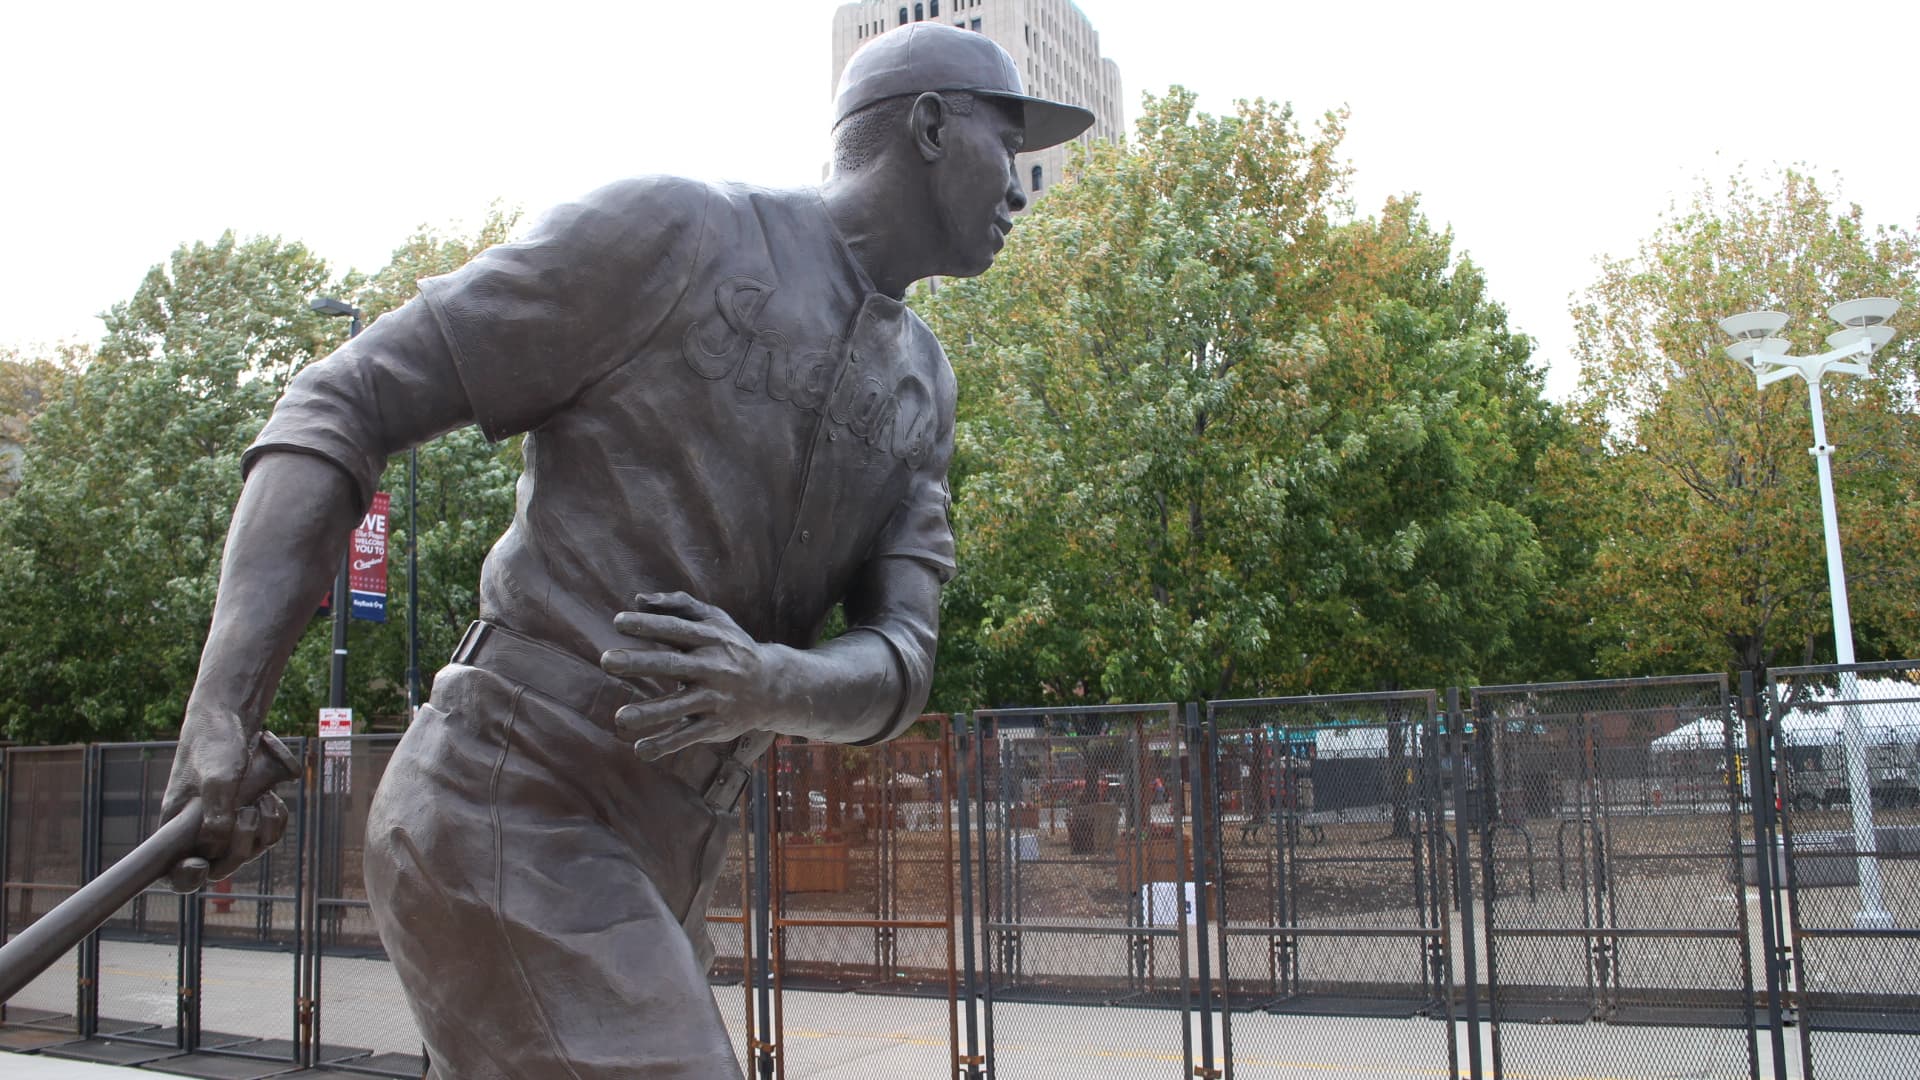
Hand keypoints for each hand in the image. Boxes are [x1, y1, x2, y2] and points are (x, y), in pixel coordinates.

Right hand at [160, 707, 289, 892]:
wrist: (231, 719)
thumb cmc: (215, 746)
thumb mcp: (217, 777)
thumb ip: (216, 814)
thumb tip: (216, 848)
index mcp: (175, 829)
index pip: (174, 873)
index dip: (186, 879)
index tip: (199, 865)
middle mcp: (199, 833)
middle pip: (221, 867)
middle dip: (239, 846)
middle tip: (246, 813)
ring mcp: (226, 826)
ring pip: (249, 851)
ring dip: (262, 829)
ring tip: (261, 797)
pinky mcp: (248, 815)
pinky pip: (267, 836)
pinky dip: (274, 820)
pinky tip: (271, 798)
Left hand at [601, 592, 782, 759]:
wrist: (773, 686)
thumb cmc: (731, 647)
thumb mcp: (714, 620)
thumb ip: (678, 605)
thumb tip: (639, 599)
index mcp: (709, 638)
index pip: (675, 628)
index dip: (648, 624)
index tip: (618, 621)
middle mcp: (712, 667)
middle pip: (672, 664)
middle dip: (640, 662)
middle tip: (607, 660)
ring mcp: (715, 698)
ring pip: (679, 706)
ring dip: (650, 713)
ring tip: (620, 717)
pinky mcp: (717, 725)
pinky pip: (689, 736)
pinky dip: (666, 744)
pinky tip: (640, 750)